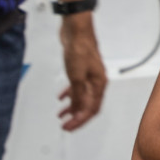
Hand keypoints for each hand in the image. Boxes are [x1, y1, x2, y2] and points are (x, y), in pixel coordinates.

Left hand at [58, 10, 107, 130]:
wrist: (76, 31)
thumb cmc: (79, 50)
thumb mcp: (76, 77)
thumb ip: (78, 96)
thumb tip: (78, 112)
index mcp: (99, 84)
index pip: (92, 109)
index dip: (80, 120)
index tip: (68, 128)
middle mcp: (96, 81)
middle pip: (88, 105)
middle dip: (77, 116)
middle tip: (64, 126)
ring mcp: (89, 75)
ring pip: (82, 96)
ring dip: (72, 107)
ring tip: (61, 115)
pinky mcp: (81, 69)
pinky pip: (77, 87)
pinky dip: (69, 94)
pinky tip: (61, 97)